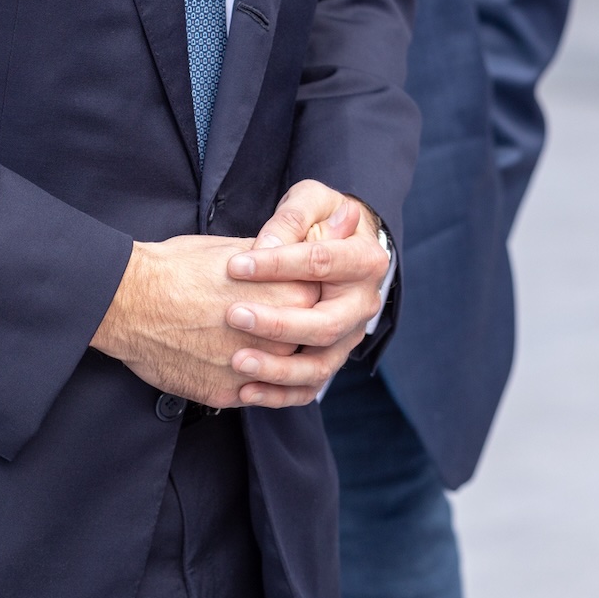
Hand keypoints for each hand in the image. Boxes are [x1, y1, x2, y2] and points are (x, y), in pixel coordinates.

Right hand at [90, 235, 317, 408]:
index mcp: (293, 294)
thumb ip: (277, 257)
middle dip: (296, 334)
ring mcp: (256, 371)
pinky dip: (246, 382)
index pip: (322, 303)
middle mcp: (283, 338)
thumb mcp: (237, 249)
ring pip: (282, 374)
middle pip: (307, 342)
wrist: (129, 302)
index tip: (305, 298)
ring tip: (255, 346)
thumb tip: (300, 249)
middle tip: (283, 327)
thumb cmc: (178, 268)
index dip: (312, 300)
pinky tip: (234, 364)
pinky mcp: (228, 393)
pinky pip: (251, 393)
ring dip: (274, 363)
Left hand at [223, 179, 389, 407]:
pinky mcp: (328, 360)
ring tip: (237, 361)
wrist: (331, 247)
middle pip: (326, 324)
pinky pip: (308, 388)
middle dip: (278, 324)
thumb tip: (268, 245)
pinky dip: (278, 395)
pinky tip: (245, 391)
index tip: (235, 265)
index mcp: (365, 261)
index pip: (322, 264)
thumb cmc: (316, 219)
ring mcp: (348, 338)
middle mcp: (363, 305)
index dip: (277, 265)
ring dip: (278, 369)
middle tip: (234, 315)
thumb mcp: (308, 202)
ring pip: (320, 365)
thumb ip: (291, 219)